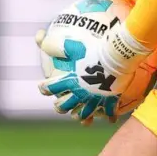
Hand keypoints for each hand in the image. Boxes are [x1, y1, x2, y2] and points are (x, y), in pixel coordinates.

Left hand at [36, 24, 150, 124]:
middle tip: (59, 104)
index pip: (51, 88)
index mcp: (69, 81)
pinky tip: (110, 120)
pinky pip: (109, 112)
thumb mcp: (72, 45)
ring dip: (80, 115)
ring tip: (79, 116)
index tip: (43, 87)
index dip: (45, 88)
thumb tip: (39, 35)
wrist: (117, 56)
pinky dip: (109, 116)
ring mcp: (95, 99)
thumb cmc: (94, 50)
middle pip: (64, 106)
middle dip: (60, 106)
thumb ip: (54, 43)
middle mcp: (80, 94)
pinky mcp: (109, 101)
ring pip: (84, 114)